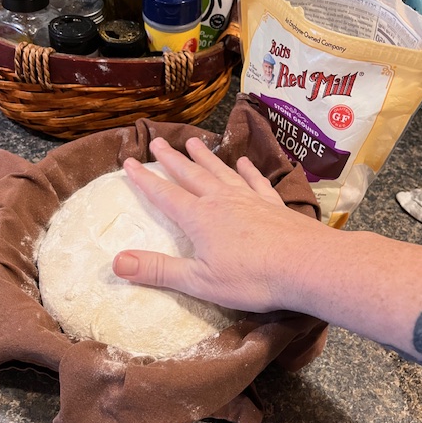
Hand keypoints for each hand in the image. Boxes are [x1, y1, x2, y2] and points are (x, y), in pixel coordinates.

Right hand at [112, 136, 323, 312]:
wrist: (305, 265)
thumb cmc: (250, 278)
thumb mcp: (199, 281)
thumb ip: (158, 271)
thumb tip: (116, 262)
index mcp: (199, 218)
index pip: (165, 195)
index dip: (145, 180)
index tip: (129, 163)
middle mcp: (221, 201)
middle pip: (190, 175)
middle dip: (171, 160)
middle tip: (156, 142)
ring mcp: (248, 199)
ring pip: (220, 171)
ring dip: (204, 157)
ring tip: (192, 142)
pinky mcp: (272, 204)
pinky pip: (255, 180)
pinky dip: (247, 170)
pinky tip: (243, 162)